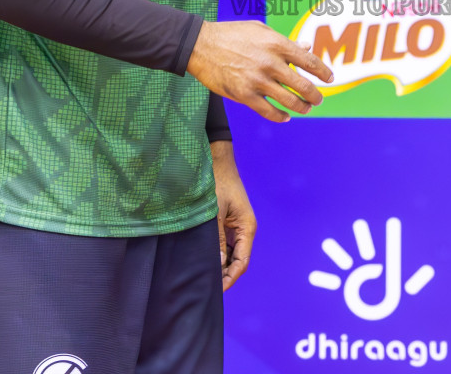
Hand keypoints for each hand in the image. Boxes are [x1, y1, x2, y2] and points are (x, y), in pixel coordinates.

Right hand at [187, 20, 332, 121]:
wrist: (201, 45)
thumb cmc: (232, 34)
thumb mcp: (260, 30)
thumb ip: (285, 41)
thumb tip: (306, 47)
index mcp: (277, 44)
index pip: (309, 61)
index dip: (323, 72)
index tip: (329, 78)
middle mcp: (271, 63)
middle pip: (303, 85)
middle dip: (315, 95)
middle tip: (318, 99)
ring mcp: (258, 80)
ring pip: (289, 101)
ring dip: (301, 107)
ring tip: (305, 108)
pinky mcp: (244, 95)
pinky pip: (269, 111)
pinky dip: (280, 116)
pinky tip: (285, 116)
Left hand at [211, 141, 254, 290]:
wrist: (215, 160)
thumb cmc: (216, 184)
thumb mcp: (214, 214)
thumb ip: (216, 240)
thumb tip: (217, 265)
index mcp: (247, 228)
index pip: (241, 262)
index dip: (230, 278)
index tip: (216, 290)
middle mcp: (244, 229)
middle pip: (237, 260)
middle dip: (224, 274)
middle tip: (206, 287)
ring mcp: (235, 226)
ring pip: (230, 253)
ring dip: (219, 264)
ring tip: (202, 277)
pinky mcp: (227, 221)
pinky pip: (224, 243)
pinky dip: (216, 253)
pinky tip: (203, 260)